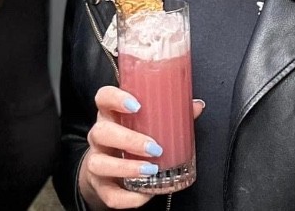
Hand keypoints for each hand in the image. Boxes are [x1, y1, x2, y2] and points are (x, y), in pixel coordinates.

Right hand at [78, 85, 203, 209]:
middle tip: (154, 147)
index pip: (103, 97)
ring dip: (126, 168)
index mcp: (112, 113)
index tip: (136, 106)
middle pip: (101, 132)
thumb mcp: (149, 120)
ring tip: (151, 170)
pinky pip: (108, 194)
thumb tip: (198, 105)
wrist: (111, 168)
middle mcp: (100, 135)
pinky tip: (144, 194)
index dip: (115, 98)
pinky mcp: (99, 186)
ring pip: (98, 163)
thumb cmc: (134, 134)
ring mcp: (96, 160)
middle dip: (128, 140)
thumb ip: (173, 111)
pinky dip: (127, 197)